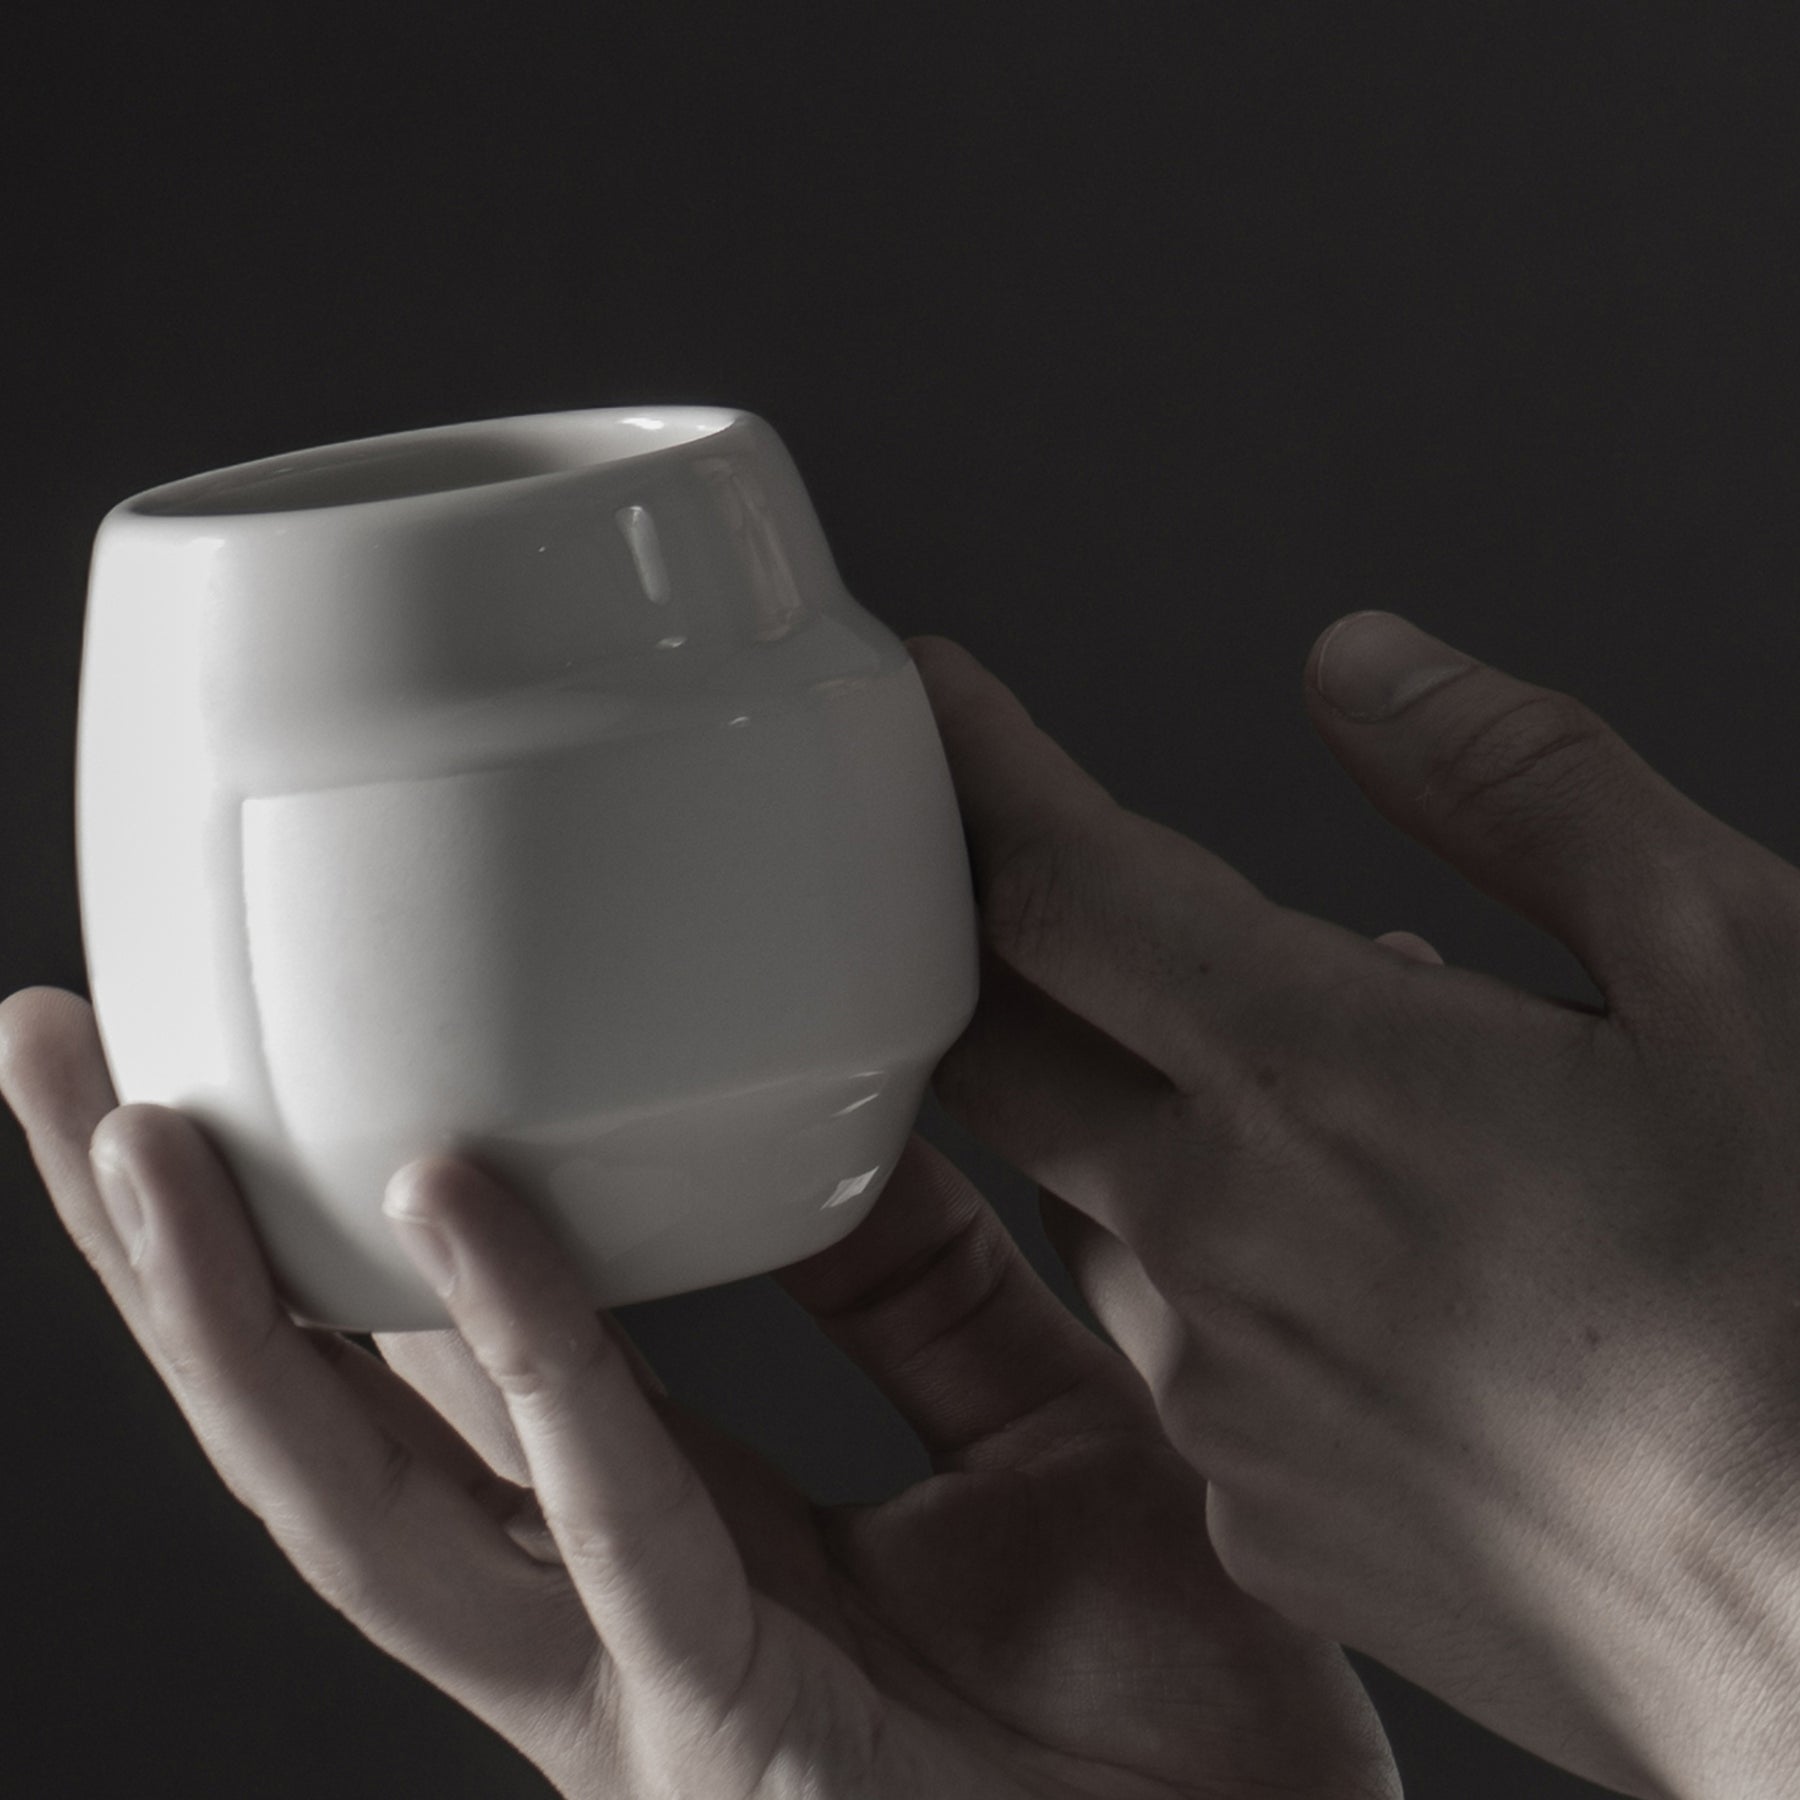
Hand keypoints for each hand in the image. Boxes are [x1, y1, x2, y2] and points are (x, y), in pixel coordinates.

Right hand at [0, 987, 1398, 1799]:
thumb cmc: (1170, 1689)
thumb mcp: (1037, 1419)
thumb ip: (925, 1282)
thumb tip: (835, 1099)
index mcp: (667, 1522)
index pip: (440, 1352)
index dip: (329, 1218)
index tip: (246, 1058)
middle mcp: (605, 1611)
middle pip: (328, 1423)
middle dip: (171, 1257)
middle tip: (56, 1059)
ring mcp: (641, 1688)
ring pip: (373, 1501)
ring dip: (237, 1317)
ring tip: (134, 1133)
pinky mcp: (729, 1730)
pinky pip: (610, 1521)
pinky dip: (532, 1362)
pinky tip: (460, 1203)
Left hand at [905, 612, 1799, 1799]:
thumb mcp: (1739, 965)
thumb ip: (1523, 789)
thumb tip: (1363, 669)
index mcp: (1325, 1083)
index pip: (1062, 884)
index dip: (980, 772)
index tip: (936, 697)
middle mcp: (1225, 1246)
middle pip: (996, 1047)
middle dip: (963, 936)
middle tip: (981, 863)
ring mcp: (1227, 1401)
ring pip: (1090, 1197)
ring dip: (1122, 1105)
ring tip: (1251, 1064)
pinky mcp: (1263, 1519)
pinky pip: (1179, 1347)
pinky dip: (1215, 1259)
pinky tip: (1344, 1253)